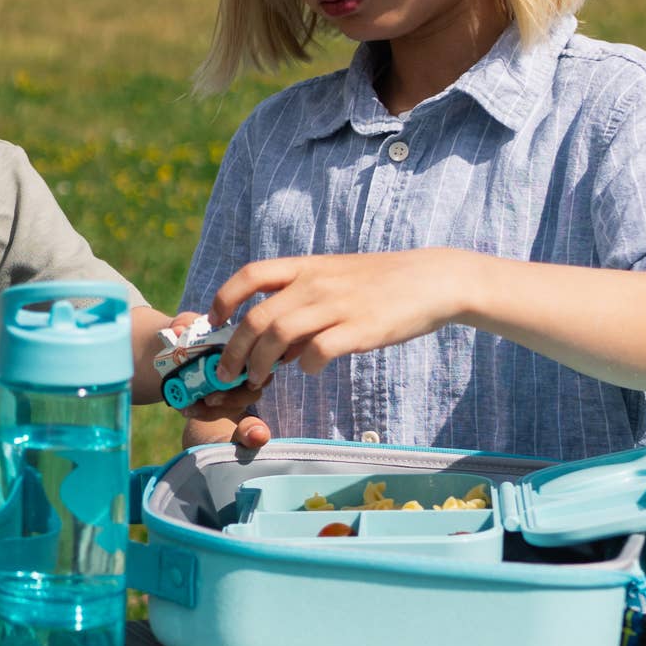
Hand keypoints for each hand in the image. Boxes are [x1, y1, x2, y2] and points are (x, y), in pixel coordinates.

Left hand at [211, 250, 466, 386]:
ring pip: (279, 336)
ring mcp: (337, 306)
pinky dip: (306, 366)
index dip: (224, 298)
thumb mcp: (334, 278)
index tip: (215, 322)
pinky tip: (310, 370)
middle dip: (234, 350)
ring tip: (259, 379)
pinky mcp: (360, 329)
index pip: (250, 274)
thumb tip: (275, 348)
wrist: (431, 280)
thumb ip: (301, 304)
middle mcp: (316, 284)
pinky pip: (318, 352)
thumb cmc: (379, 283)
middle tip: (227, 373)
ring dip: (261, 363)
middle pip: (257, 317)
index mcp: (306, 267)